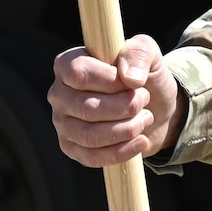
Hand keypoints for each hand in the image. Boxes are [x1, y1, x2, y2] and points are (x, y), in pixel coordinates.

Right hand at [46, 34, 183, 166]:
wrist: (152, 108)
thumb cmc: (142, 76)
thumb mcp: (147, 53)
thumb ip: (138, 53)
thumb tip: (129, 78)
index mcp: (67, 64)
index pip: (79, 75)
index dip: (110, 82)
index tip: (135, 83)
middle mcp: (59, 93)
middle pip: (87, 108)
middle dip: (124, 108)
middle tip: (144, 100)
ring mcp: (62, 122)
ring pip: (90, 135)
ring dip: (126, 129)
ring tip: (145, 118)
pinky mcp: (71, 147)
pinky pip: (92, 157)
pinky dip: (121, 152)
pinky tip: (140, 141)